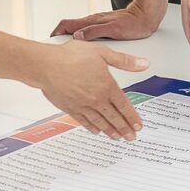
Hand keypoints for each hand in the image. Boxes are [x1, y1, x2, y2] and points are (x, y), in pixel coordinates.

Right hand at [29, 40, 149, 139]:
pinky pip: (84, 121)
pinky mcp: (70, 109)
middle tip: (131, 137)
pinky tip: (97, 131)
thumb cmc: (70, 56)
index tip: (138, 126)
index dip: (132, 117)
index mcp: (107, 86)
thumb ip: (124, 61)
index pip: (124, 105)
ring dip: (111, 131)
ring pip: (100, 122)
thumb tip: (143, 64)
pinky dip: (92, 127)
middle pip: (114, 117)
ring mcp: (83, 106)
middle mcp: (96, 99)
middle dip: (124, 129)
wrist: (46, 65)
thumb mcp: (102, 52)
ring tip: (118, 138)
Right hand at [52, 3, 162, 42]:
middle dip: (57, 36)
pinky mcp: (100, 27)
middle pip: (68, 27)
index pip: (67, 24)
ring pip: (75, 30)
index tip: (50, 41)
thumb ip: (94, 32)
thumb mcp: (113, 29)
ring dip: (66, 37)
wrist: (145, 15)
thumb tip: (77, 36)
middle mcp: (91, 22)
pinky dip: (76, 39)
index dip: (56, 32)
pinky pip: (84, 33)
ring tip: (61, 48)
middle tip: (50, 47)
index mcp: (91, 22)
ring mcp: (95, 24)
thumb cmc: (132, 23)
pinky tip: (78, 47)